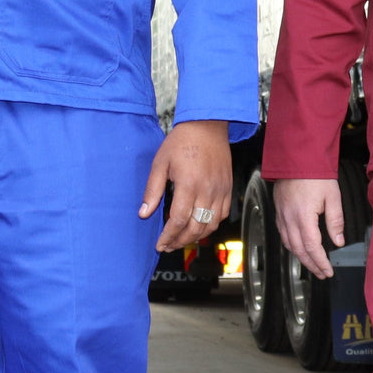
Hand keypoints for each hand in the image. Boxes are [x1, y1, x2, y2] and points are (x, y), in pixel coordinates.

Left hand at [139, 120, 232, 252]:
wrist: (207, 126)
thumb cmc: (181, 142)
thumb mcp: (160, 163)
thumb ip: (153, 190)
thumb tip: (144, 213)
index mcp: (188, 184)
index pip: (179, 220)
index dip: (169, 236)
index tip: (160, 244)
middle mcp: (207, 190)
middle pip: (195, 228)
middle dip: (180, 241)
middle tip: (168, 246)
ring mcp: (220, 191)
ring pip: (210, 225)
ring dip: (195, 237)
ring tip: (181, 239)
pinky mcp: (228, 189)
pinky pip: (221, 215)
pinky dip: (210, 225)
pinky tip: (198, 225)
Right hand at [273, 178, 343, 278]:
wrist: (296, 157)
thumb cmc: (315, 174)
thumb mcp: (333, 196)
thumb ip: (335, 221)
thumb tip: (338, 241)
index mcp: (304, 216)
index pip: (311, 247)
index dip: (320, 262)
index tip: (328, 271)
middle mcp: (289, 218)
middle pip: (298, 249)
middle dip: (311, 264)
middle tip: (322, 273)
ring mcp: (281, 214)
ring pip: (288, 243)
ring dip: (300, 257)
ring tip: (312, 264)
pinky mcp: (278, 209)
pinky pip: (282, 232)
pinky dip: (290, 244)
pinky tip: (297, 246)